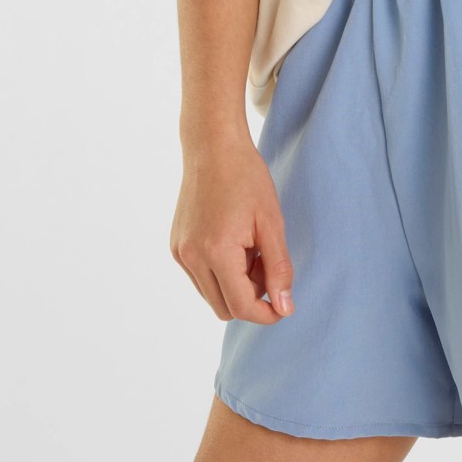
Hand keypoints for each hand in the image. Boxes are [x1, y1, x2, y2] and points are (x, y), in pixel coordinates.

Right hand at [170, 135, 295, 323]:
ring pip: (211, 295)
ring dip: (235, 286)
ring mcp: (180, 252)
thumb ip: (279, 268)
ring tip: (251, 249)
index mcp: (216, 251)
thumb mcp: (272, 222)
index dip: (266, 313)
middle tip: (267, 262)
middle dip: (251, 297)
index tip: (284, 306)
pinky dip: (220, 273)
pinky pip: (200, 278)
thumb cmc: (247, 179)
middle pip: (224, 308)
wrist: (213, 147)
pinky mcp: (176, 246)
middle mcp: (191, 257)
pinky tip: (234, 243)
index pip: (240, 306)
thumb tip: (284, 308)